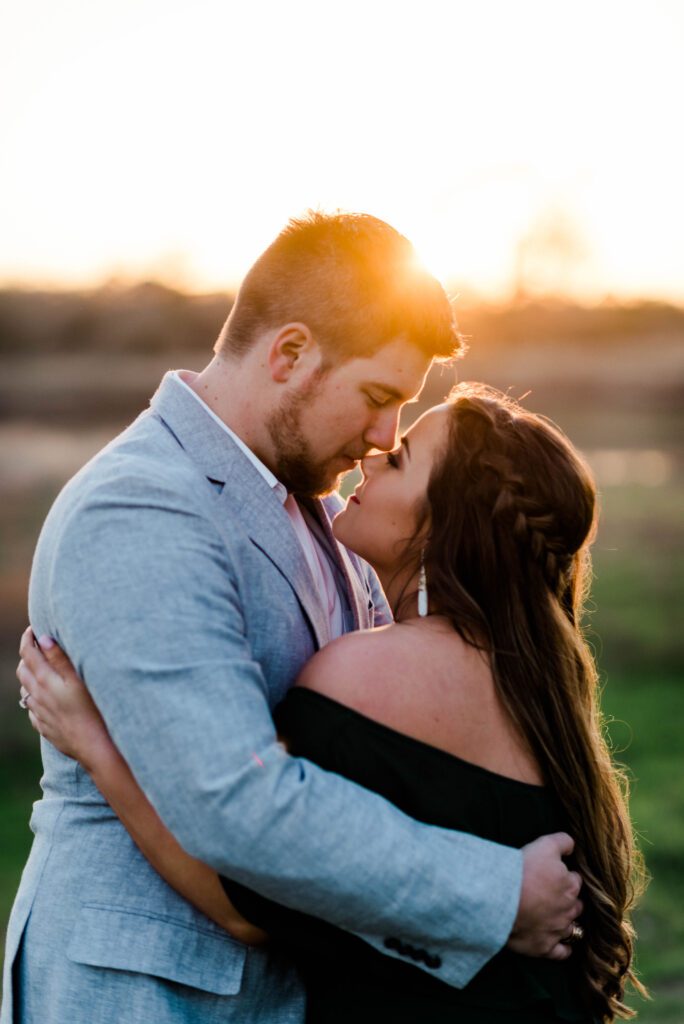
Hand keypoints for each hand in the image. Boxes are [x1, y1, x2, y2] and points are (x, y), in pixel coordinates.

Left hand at [17, 627, 108, 768]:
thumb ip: (60, 658)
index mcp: (45, 681)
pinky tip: (44, 697)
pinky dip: (34, 697)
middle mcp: (38, 696)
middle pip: (23, 670)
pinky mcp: (45, 726)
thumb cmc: (93, 710)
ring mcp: (40, 713)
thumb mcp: (79, 679)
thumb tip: (43, 638)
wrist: (94, 746)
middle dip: (27, 655)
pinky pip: (32, 708)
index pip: (28, 653)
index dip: (28, 638)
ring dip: (29, 676)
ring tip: (41, 668)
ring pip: (25, 689)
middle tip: (37, 645)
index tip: (33, 628)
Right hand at [507, 832, 583, 960]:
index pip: (575, 880)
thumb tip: (572, 844)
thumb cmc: (523, 869)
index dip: (565, 876)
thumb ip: (563, 841)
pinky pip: (562, 952)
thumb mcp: (544, 845)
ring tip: (555, 917)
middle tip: (553, 895)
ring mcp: (558, 930)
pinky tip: (561, 944)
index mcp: (570, 885)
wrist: (501, 898)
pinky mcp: (545, 947)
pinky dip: (564, 949)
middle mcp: (568, 909)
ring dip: (566, 922)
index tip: (554, 875)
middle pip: (576, 905)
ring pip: (572, 927)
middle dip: (569, 900)